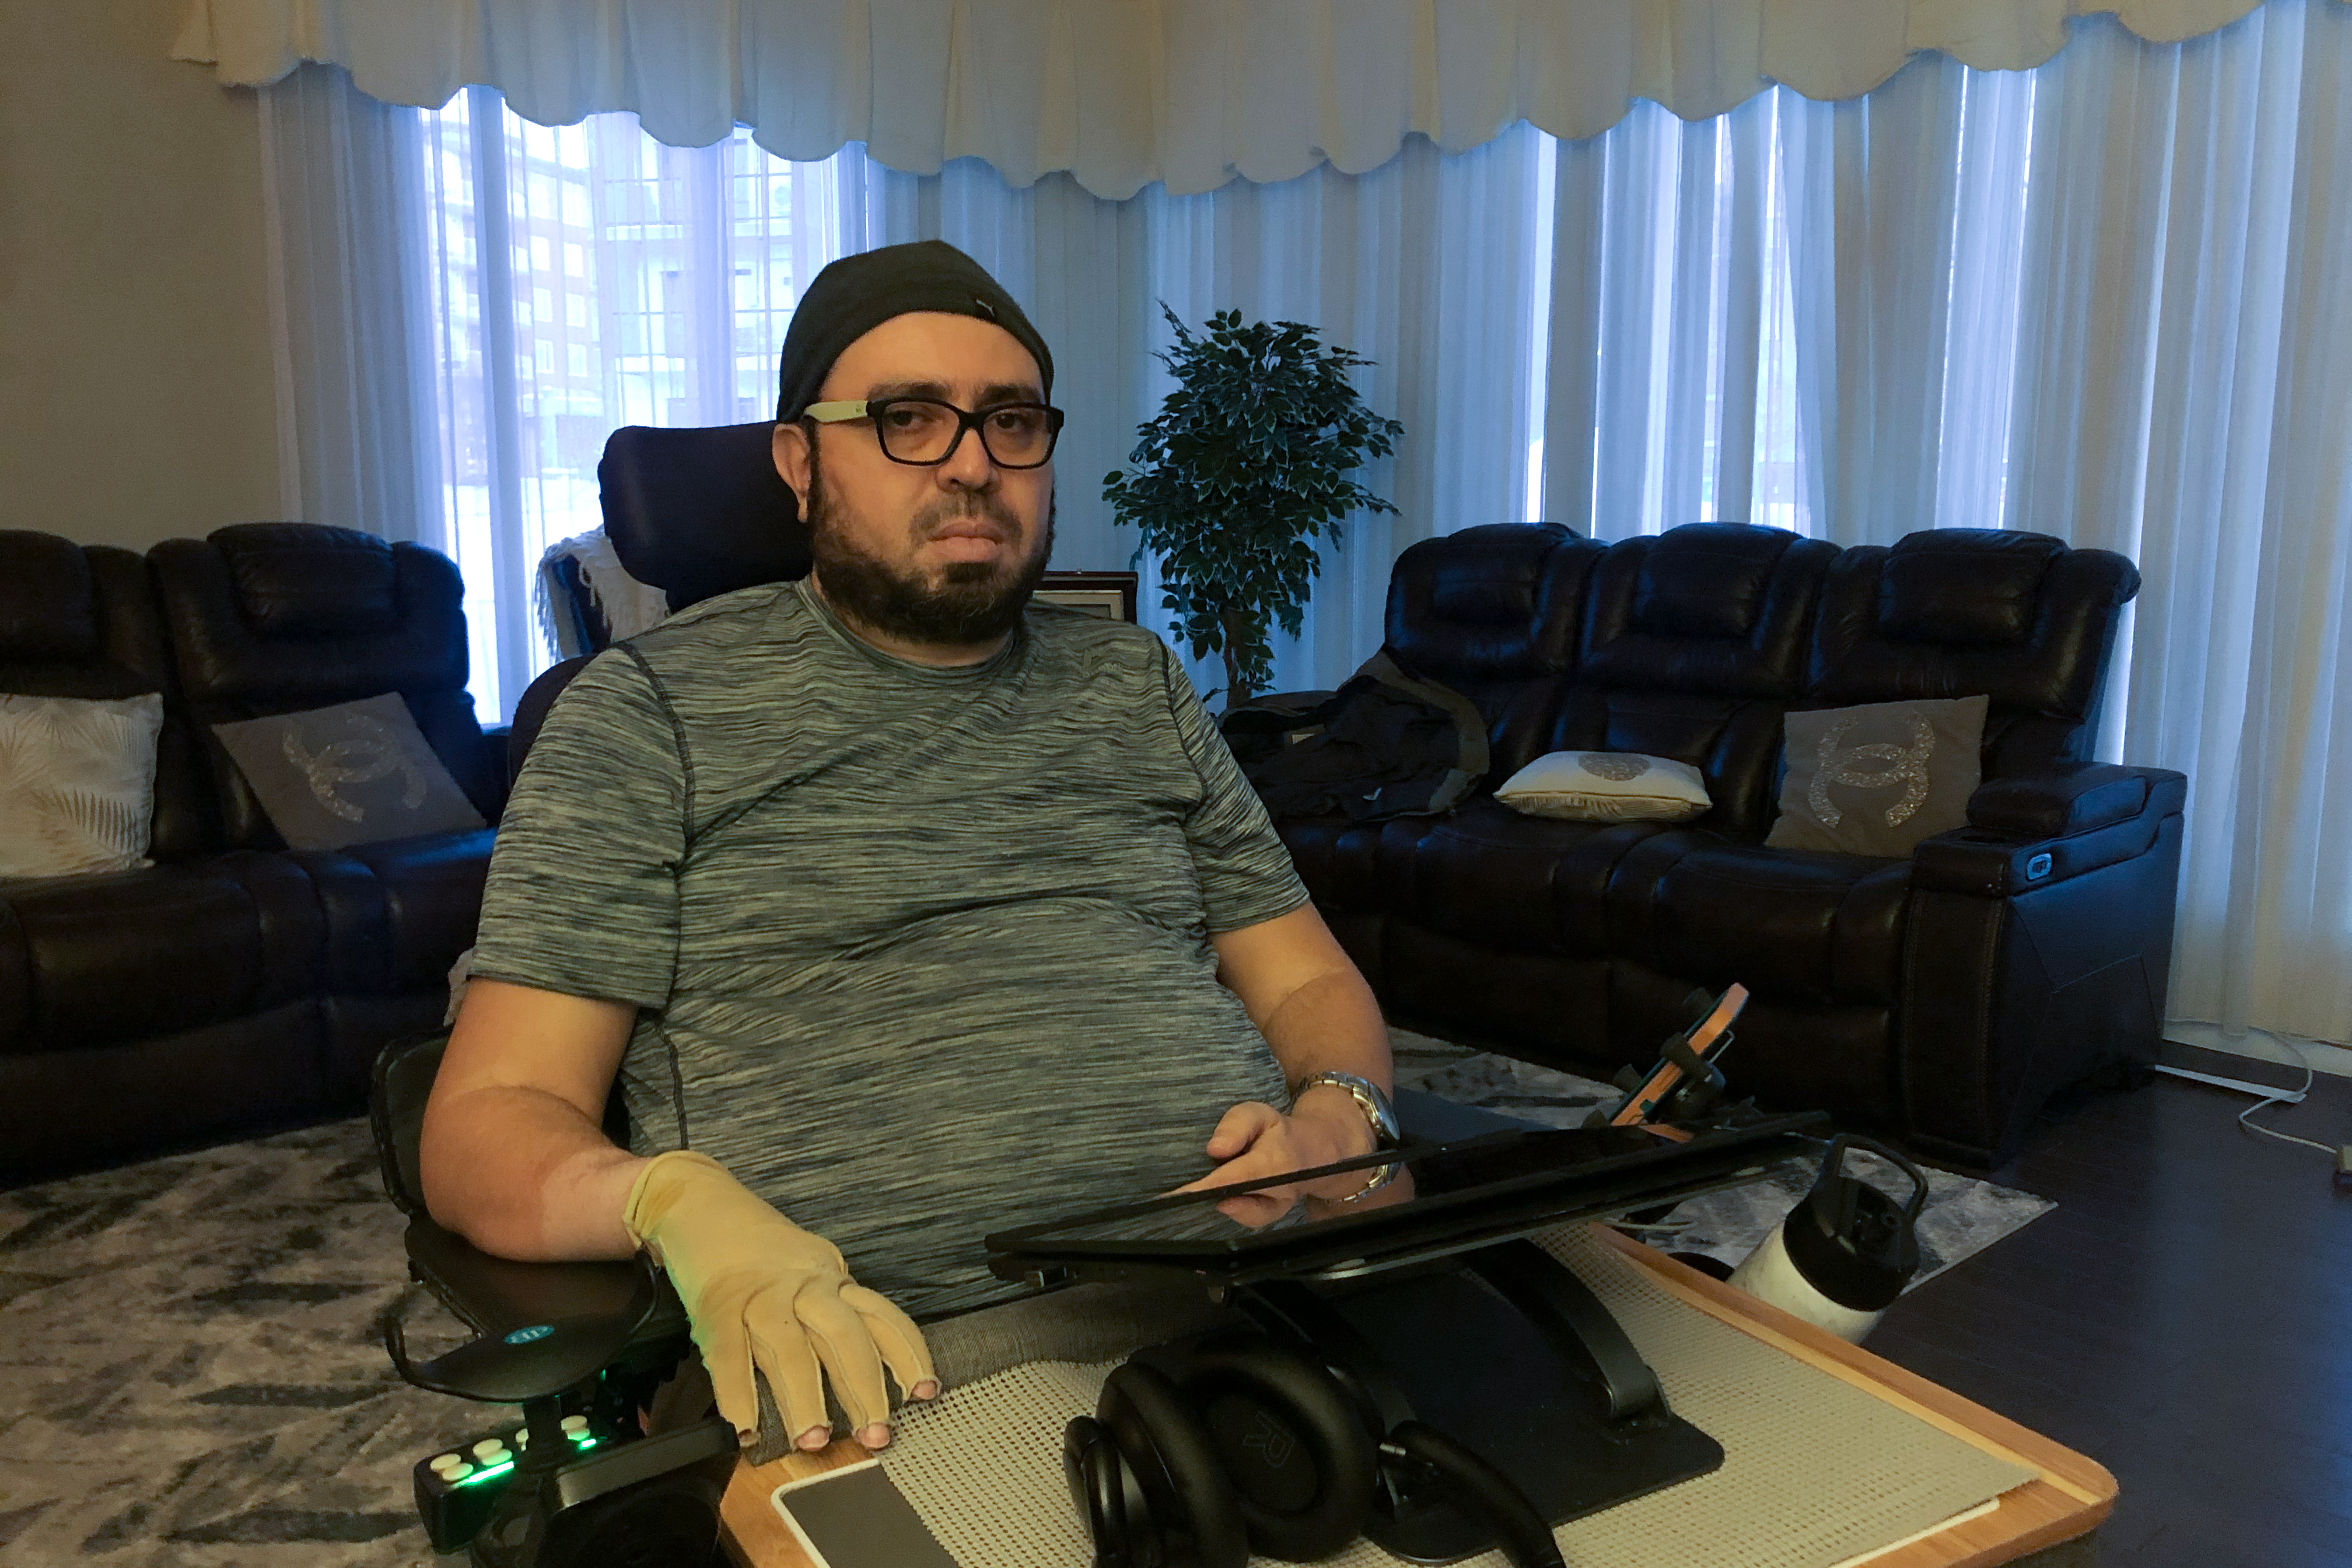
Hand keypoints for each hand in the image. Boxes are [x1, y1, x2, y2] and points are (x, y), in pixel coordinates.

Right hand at [622, 1151, 938, 1452]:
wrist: (701, 1203)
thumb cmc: (761, 1250)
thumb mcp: (813, 1271)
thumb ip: (836, 1312)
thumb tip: (865, 1377)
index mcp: (833, 1281)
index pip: (883, 1318)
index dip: (908, 1356)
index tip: (927, 1394)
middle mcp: (805, 1287)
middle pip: (845, 1336)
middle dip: (864, 1389)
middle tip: (877, 1436)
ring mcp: (761, 1296)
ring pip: (791, 1349)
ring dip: (805, 1399)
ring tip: (815, 1441)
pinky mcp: (717, 1306)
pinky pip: (730, 1355)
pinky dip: (738, 1395)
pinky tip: (746, 1430)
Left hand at [1175, 1089, 1380, 1226]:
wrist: (1312, 1152)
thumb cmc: (1277, 1131)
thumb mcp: (1258, 1114)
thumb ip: (1237, 1126)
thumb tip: (1215, 1150)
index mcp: (1275, 1161)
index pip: (1235, 1178)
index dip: (1206, 1188)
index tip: (1177, 1194)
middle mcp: (1278, 1192)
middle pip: (1237, 1202)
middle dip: (1205, 1199)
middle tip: (1172, 1196)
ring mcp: (1276, 1210)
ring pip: (1243, 1217)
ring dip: (1216, 1205)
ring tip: (1193, 1193)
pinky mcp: (1271, 1219)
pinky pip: (1248, 1222)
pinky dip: (1229, 1212)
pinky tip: (1213, 1200)